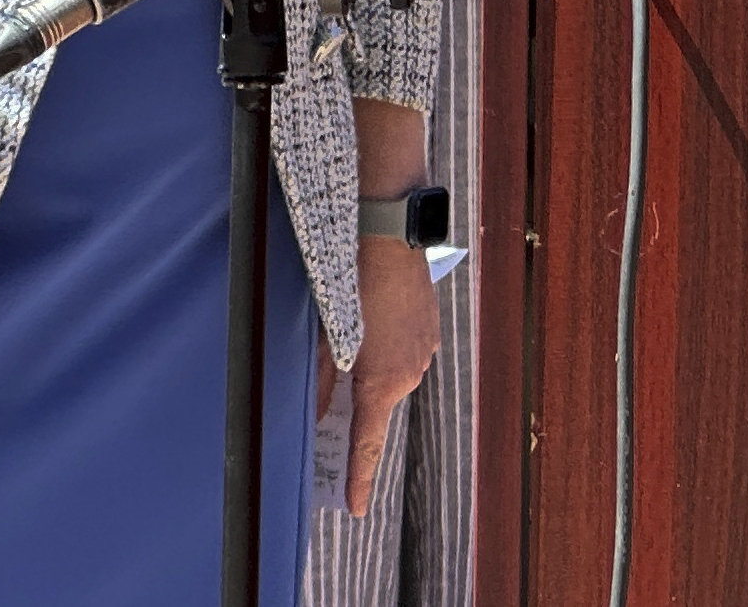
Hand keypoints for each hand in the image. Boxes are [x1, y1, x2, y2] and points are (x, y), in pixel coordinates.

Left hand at [319, 236, 440, 517]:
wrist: (391, 238)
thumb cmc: (353, 288)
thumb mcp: (327, 340)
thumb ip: (322, 383)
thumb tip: (318, 413)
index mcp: (382, 383)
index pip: (367, 445)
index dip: (359, 480)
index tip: (355, 509)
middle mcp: (410, 374)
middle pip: (377, 407)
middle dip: (358, 405)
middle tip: (336, 389)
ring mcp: (425, 351)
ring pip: (391, 378)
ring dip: (371, 372)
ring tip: (352, 341)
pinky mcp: (429, 330)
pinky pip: (405, 355)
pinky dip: (387, 351)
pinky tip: (373, 324)